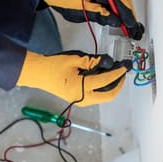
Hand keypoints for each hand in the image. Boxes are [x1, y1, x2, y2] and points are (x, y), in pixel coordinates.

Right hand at [16, 50, 130, 105]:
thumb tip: (107, 62)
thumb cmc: (53, 66)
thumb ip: (93, 61)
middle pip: (108, 96)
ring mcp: (80, 101)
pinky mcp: (78, 100)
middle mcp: (83, 99)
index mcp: (81, 89)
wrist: (37, 74)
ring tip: (116, 75)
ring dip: (112, 88)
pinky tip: (105, 79)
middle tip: (123, 74)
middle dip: (118, 85)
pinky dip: (103, 89)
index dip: (117, 74)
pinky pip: (96, 97)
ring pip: (103, 98)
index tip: (125, 67)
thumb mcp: (75, 59)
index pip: (105, 81)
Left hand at [43, 0, 144, 39]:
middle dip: (130, 16)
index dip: (127, 14)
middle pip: (124, 1)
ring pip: (122, 3)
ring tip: (133, 28)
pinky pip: (116, 4)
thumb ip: (99, 14)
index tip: (131, 25)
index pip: (119, 1)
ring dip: (128, 15)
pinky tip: (125, 22)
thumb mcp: (82, 9)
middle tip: (135, 30)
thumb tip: (115, 20)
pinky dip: (122, 13)